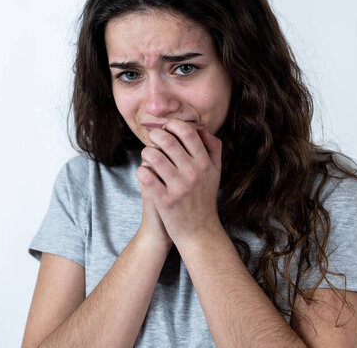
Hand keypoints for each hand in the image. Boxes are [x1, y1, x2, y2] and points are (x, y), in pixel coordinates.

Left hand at [136, 118, 222, 246]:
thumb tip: (201, 128)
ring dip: (146, 152)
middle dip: (155, 135)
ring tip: (148, 155)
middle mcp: (193, 173)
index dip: (173, 125)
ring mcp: (178, 187)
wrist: (199, 232)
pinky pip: (146, 176)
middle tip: (153, 139)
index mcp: (204, 164)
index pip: (187, 132)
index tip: (167, 128)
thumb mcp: (215, 172)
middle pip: (167, 141)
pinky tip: (145, 173)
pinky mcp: (164, 200)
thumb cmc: (204, 198)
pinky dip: (141, 170)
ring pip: (153, 156)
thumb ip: (212, 148)